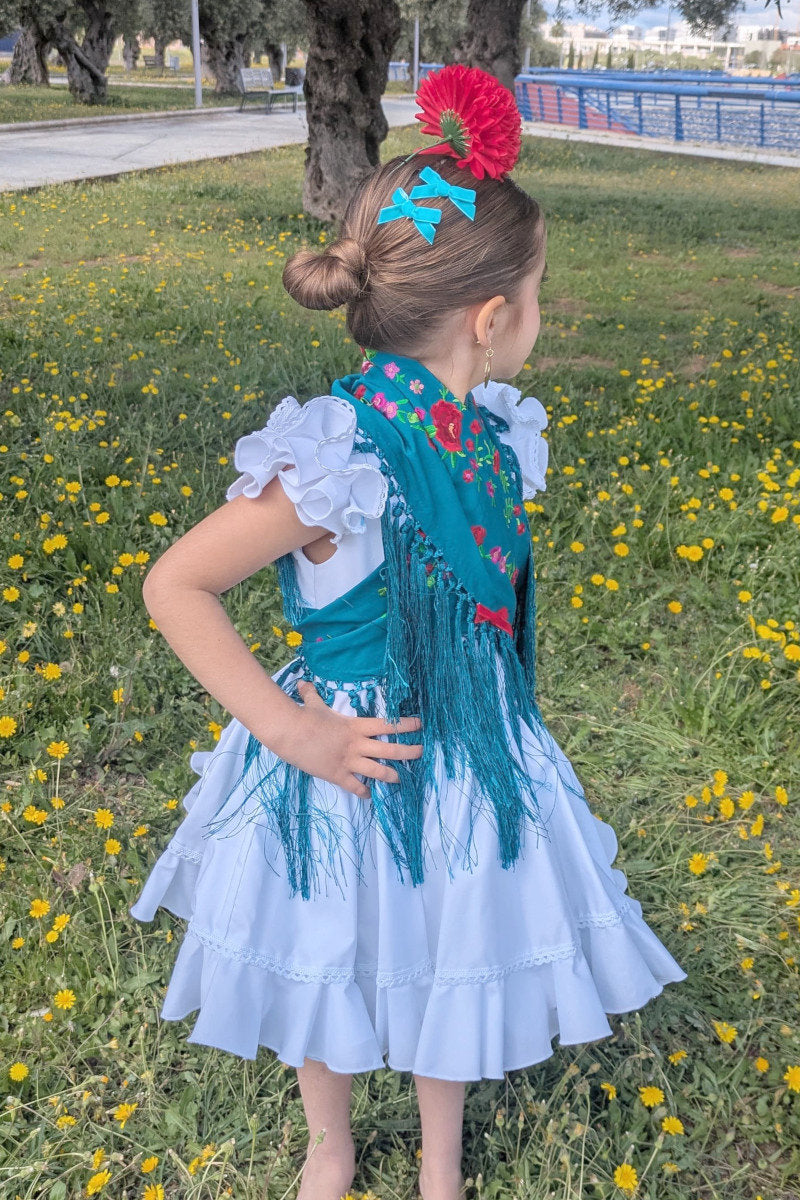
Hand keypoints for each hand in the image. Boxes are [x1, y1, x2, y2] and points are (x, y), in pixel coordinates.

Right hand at [286, 680, 422, 799]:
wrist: (289, 733)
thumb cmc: (303, 717)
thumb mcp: (313, 704)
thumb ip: (312, 694)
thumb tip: (302, 683)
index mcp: (356, 726)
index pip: (387, 724)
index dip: (405, 725)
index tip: (419, 724)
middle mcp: (357, 744)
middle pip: (391, 749)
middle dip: (409, 751)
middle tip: (421, 752)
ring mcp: (349, 761)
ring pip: (378, 771)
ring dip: (392, 775)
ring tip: (400, 779)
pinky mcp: (337, 775)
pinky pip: (355, 787)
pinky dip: (364, 792)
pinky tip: (369, 795)